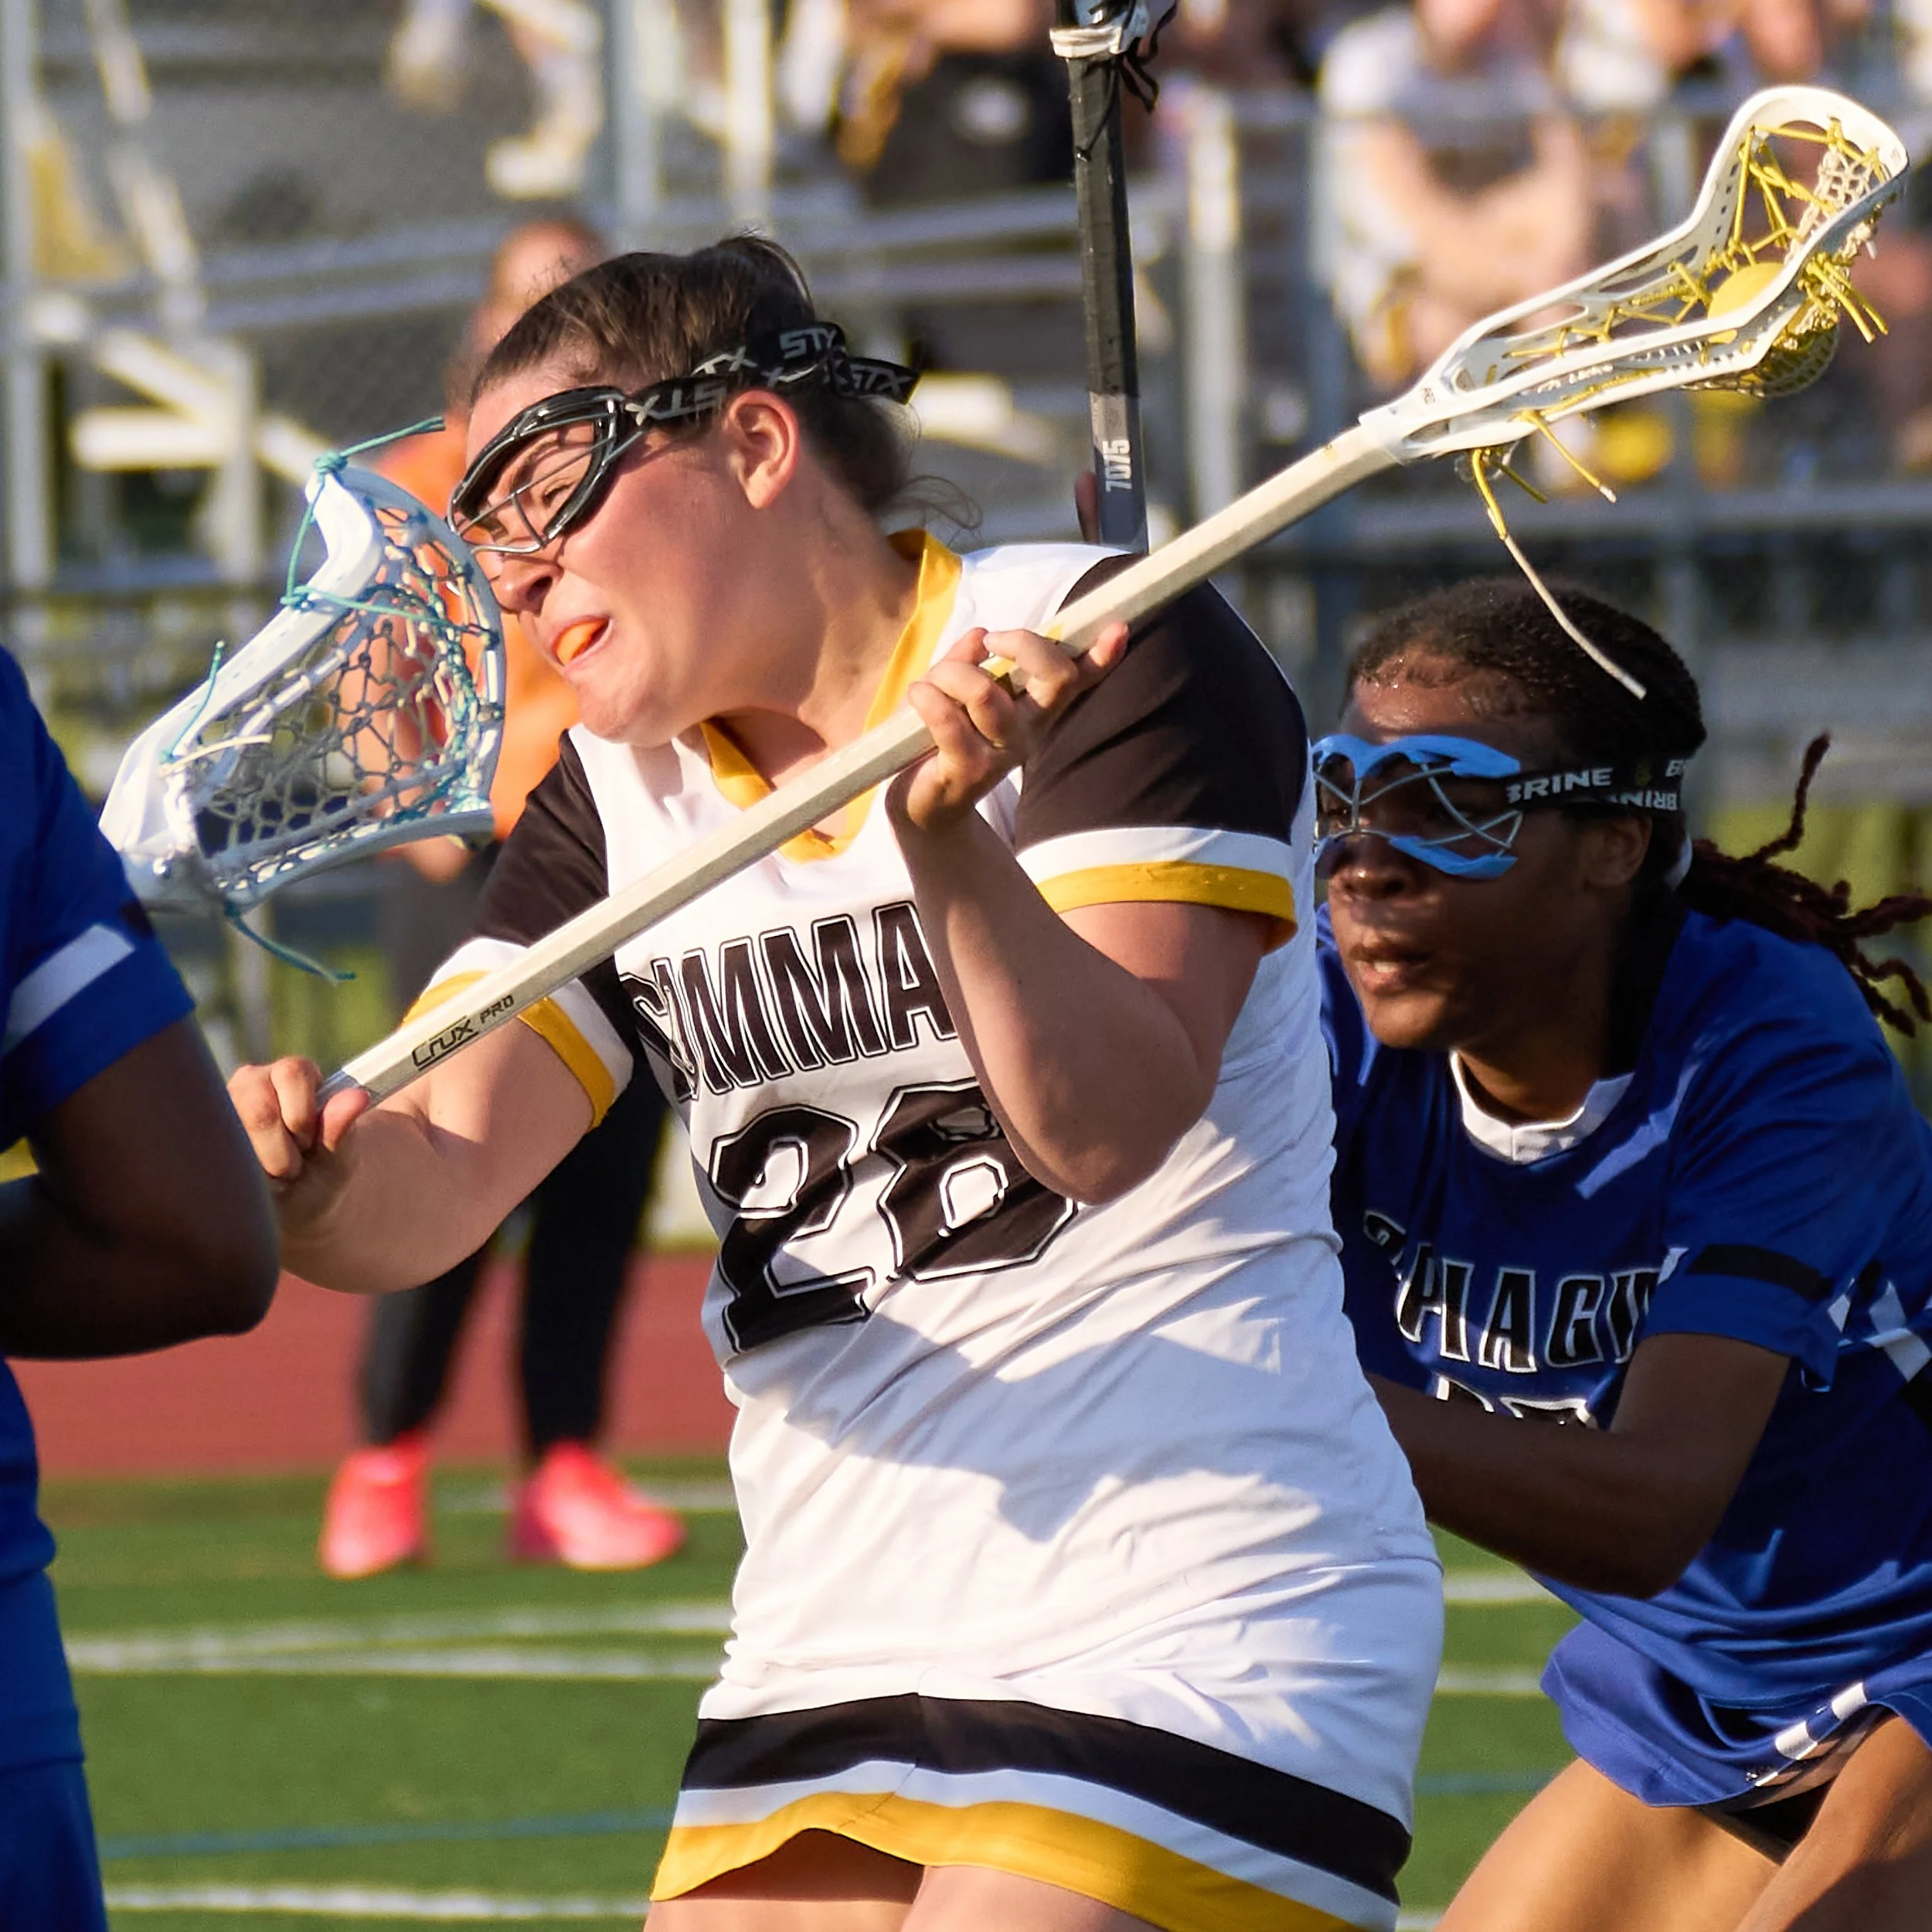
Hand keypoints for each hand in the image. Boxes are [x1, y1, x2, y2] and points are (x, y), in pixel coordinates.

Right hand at [227, 1057, 369, 1239]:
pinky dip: (235, 1171)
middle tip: (291, 1166)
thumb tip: (356, 1097)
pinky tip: (246, 1176)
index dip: (303, 1116)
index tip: (310, 1144)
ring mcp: (221, 1106)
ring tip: (269, 1172)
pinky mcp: (201, 1131)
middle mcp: (252, 1081)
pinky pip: (210, 1150)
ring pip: (231, 1130)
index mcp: (293, 1074)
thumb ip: (341, 1130)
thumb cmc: (318, 1178)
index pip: (293, 1072)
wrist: (289, 1211)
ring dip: (256, 1162)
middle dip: (280, 1148)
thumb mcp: (337, 1161)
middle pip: (259, 1107)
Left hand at [887, 622, 1127, 836]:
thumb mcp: (951, 691)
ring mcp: (1002, 753)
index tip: (1119, 628)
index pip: (1077, 682)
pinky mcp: (970, 770)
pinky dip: (927, 697)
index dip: (1102, 657)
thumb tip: (979, 635)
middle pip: (1057, 679)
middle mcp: (1028, 731)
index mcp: (1032, 709)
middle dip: (1025, 644)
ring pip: (986, 690)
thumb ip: (966, 661)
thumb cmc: (936, 741)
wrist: (919, 804)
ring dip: (949, 674)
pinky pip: (950, 719)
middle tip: (992, 641)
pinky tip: (917, 697)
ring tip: (928, 685)